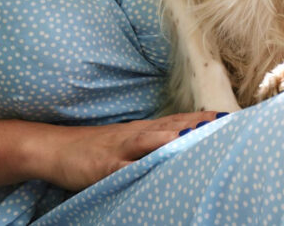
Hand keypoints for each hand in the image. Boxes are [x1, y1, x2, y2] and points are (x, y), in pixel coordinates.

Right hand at [33, 111, 221, 190]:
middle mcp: (135, 135)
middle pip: (172, 126)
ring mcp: (119, 149)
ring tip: (197, 136)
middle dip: (198, 125)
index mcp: (142, 130)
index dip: (203, 119)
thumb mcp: (125, 142)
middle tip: (225, 124)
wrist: (54, 148)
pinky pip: (123, 166)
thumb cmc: (93, 149)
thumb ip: (151, 143)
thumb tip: (179, 143)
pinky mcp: (103, 166)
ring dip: (174, 138)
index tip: (229, 117)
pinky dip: (139, 163)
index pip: (179, 121)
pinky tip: (153, 163)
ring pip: (150, 140)